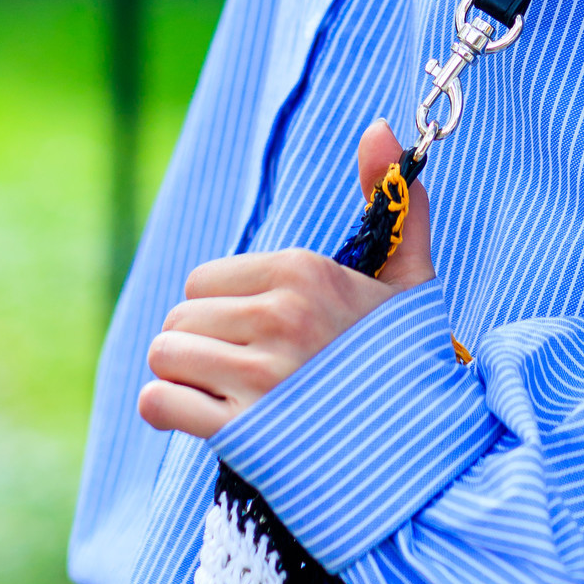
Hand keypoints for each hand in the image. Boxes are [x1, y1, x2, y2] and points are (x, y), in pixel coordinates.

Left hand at [137, 118, 433, 438]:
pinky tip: (194, 418)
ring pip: (166, 355)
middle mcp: (280, 316)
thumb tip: (378, 125)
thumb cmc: (408, 366)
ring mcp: (261, 376)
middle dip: (199, 343)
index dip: (222, 309)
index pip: (204, 278)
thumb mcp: (408, 281)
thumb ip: (393, 202)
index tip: (257, 336)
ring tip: (219, 394)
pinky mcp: (243, 433)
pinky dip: (165, 412)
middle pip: (180, 315)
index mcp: (305, 273)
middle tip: (238, 370)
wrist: (423, 458)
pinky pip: (159, 402)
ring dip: (182, 378)